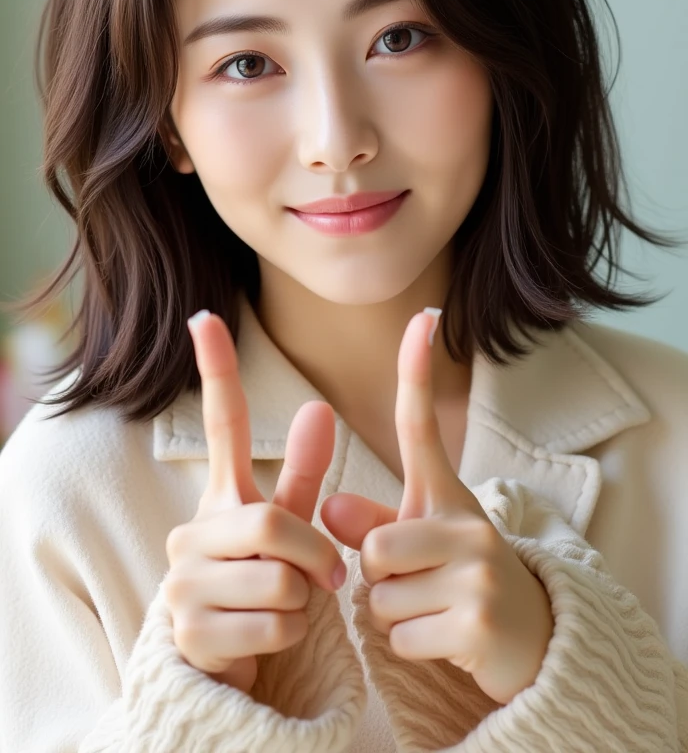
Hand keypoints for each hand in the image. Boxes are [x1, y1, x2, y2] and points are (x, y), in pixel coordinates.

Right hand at [163, 310, 345, 693]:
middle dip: (314, 556)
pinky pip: (274, 626)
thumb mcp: (288, 527)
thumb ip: (301, 473)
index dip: (217, 370)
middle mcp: (191, 534)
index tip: (206, 317)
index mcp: (220, 498)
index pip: (221, 425)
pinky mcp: (191, 633)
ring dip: (306, 600)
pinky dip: (294, 635)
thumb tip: (318, 406)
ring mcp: (183, 584)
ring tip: (289, 606)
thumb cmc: (261, 583)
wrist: (226, 660)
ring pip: (279, 581)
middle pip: (274, 524)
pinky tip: (274, 637)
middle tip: (327, 576)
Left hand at [320, 310, 553, 704]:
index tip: (421, 316)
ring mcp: (479, 573)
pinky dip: (407, 648)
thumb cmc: (459, 584)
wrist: (530, 644)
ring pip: (381, 598)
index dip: (416, 373)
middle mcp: (469, 524)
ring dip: (393, 618)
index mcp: (448, 496)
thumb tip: (333, 510)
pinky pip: (398, 637)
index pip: (423, 428)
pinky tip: (444, 642)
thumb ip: (375, 524)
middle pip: (374, 548)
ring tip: (434, 614)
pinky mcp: (478, 623)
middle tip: (416, 587)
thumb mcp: (421, 547)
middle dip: (378, 580)